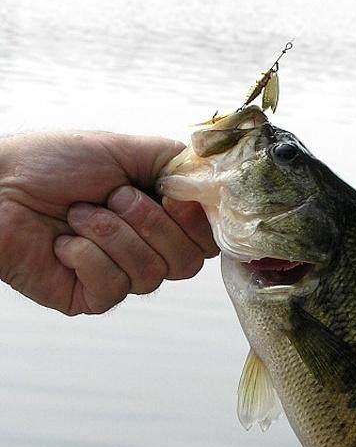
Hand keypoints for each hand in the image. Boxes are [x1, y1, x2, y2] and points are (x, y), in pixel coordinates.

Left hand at [0, 131, 216, 313]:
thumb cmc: (50, 163)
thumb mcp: (122, 148)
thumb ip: (174, 161)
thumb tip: (215, 177)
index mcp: (156, 218)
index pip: (205, 241)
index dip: (196, 224)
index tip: (174, 198)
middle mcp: (143, 250)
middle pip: (186, 263)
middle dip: (149, 223)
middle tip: (112, 197)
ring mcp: (118, 278)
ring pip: (149, 274)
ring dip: (110, 233)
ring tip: (77, 214)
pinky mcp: (91, 298)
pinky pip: (114, 287)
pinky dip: (86, 255)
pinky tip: (62, 243)